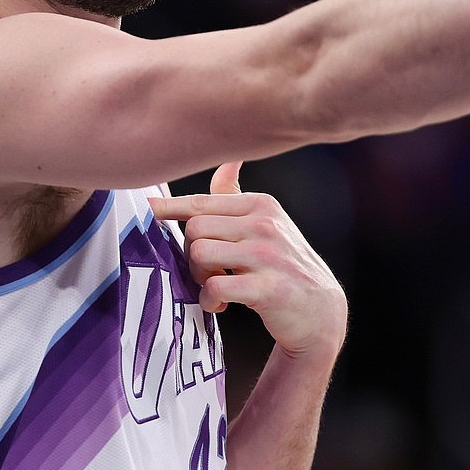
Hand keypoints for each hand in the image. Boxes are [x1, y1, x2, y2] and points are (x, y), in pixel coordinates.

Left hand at [149, 163, 347, 360]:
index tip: (149, 208)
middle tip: (205, 271)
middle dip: (191, 254)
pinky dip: (209, 300)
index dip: (170, 207)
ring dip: (199, 278)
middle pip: (195, 229)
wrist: (320, 311)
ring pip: (200, 254)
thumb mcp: (267, 223)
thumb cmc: (285, 265)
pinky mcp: (268, 288)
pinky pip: (214, 287)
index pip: (202, 201)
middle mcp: (265, 225)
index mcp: (261, 204)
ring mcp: (267, 256)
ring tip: (214, 286)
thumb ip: (237, 196)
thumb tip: (228, 158)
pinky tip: (220, 305)